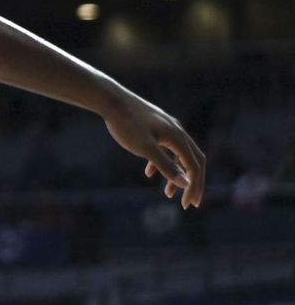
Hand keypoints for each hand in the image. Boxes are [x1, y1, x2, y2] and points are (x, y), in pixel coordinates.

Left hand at [102, 93, 206, 207]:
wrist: (111, 100)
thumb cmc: (126, 124)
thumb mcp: (145, 148)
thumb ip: (166, 166)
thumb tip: (186, 184)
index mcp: (178, 138)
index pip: (194, 166)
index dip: (194, 186)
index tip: (188, 205)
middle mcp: (178, 132)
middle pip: (194, 161)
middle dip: (193, 183)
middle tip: (189, 203)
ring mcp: (167, 128)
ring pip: (179, 155)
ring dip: (176, 175)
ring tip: (168, 193)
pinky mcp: (155, 127)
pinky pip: (165, 148)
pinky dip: (162, 163)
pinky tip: (148, 173)